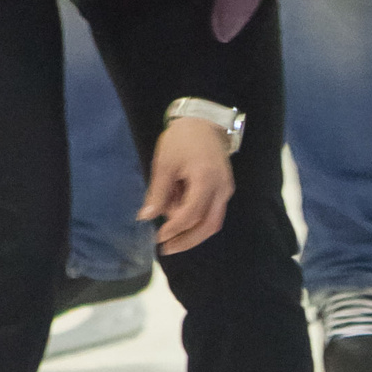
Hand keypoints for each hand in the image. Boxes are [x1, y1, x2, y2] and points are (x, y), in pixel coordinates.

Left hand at [141, 118, 233, 256]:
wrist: (204, 122)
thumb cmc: (182, 140)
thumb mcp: (164, 164)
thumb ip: (157, 193)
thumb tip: (146, 217)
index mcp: (206, 180)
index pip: (191, 214)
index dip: (174, 229)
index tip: (158, 237)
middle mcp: (221, 189)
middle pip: (209, 225)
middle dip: (187, 240)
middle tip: (167, 248)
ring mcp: (226, 189)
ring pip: (213, 221)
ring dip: (192, 231)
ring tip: (170, 226)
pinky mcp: (224, 189)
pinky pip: (213, 212)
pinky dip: (197, 219)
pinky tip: (180, 215)